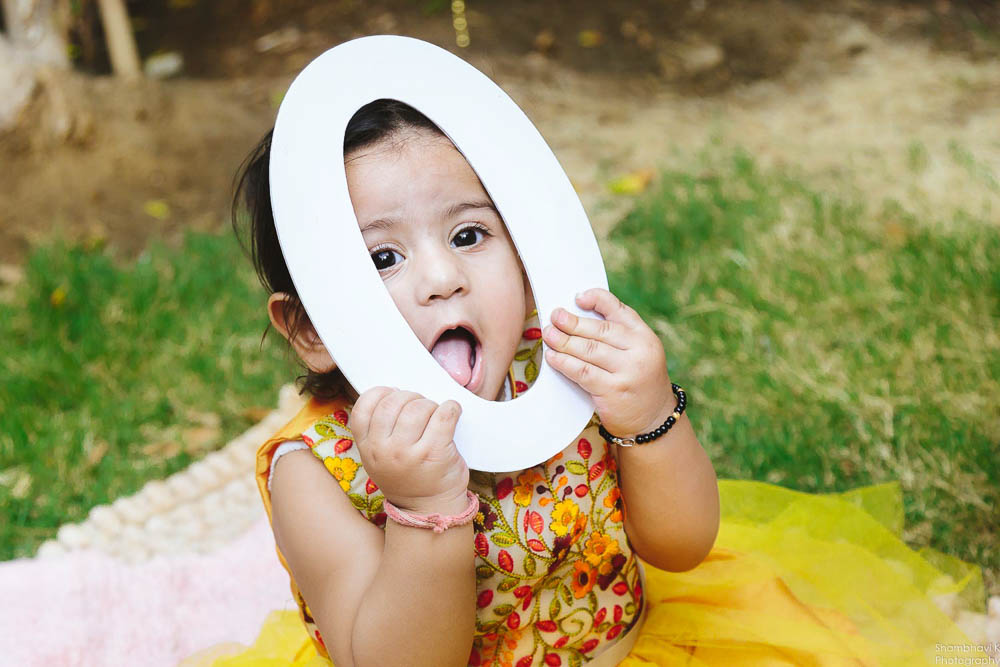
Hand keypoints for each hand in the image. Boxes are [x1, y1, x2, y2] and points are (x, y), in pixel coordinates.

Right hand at [348, 387, 469, 514]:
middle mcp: (383, 450)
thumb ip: (379, 431)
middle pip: (394, 401)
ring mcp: (408, 453)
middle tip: (421, 409)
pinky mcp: (434, 453)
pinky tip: (452, 413)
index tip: (395, 397)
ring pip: (418, 406)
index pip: (364, 406)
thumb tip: (396, 391)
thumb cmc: (408, 476)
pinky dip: (451, 408)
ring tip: (435, 416)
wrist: (430, 510)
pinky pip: (444, 414)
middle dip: (411, 398)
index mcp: (367, 448)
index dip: (382, 394)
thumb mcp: (380, 458)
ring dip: (430, 405)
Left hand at [542, 288, 674, 437]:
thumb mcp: (638, 353)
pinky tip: (553, 358)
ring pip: (588, 350)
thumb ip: (617, 336)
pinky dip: (564, 363)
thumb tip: (578, 316)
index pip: (619, 310)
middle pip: (599, 330)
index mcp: (645, 336)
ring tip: (549, 334)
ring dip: (563, 341)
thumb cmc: (638, 381)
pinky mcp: (613, 390)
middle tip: (554, 317)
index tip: (578, 298)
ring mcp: (628, 371)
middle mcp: (640, 351)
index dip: (597, 299)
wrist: (653, 420)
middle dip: (572, 322)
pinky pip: (582, 372)